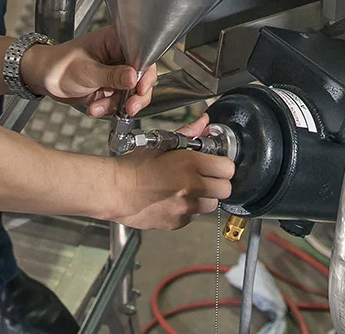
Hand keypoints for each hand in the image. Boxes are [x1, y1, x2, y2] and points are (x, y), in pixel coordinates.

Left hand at [24, 27, 157, 116]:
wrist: (42, 79)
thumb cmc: (58, 65)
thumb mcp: (86, 71)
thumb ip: (112, 75)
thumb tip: (134, 76)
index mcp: (115, 41)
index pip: (141, 54)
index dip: (145, 72)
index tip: (141, 88)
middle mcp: (118, 55)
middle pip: (142, 76)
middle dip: (136, 95)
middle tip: (130, 107)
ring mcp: (115, 72)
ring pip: (132, 92)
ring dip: (118, 105)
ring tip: (99, 108)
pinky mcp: (110, 87)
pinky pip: (120, 101)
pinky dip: (109, 108)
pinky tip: (95, 108)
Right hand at [106, 116, 234, 228]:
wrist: (116, 190)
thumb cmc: (135, 166)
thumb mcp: (163, 144)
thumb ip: (189, 133)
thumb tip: (203, 122)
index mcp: (192, 163)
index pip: (228, 169)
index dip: (223, 167)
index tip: (216, 166)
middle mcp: (192, 186)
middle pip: (226, 190)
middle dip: (218, 184)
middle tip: (206, 179)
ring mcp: (186, 207)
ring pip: (211, 205)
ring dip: (204, 199)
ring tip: (187, 190)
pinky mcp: (177, 222)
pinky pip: (193, 217)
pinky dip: (188, 211)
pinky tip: (174, 200)